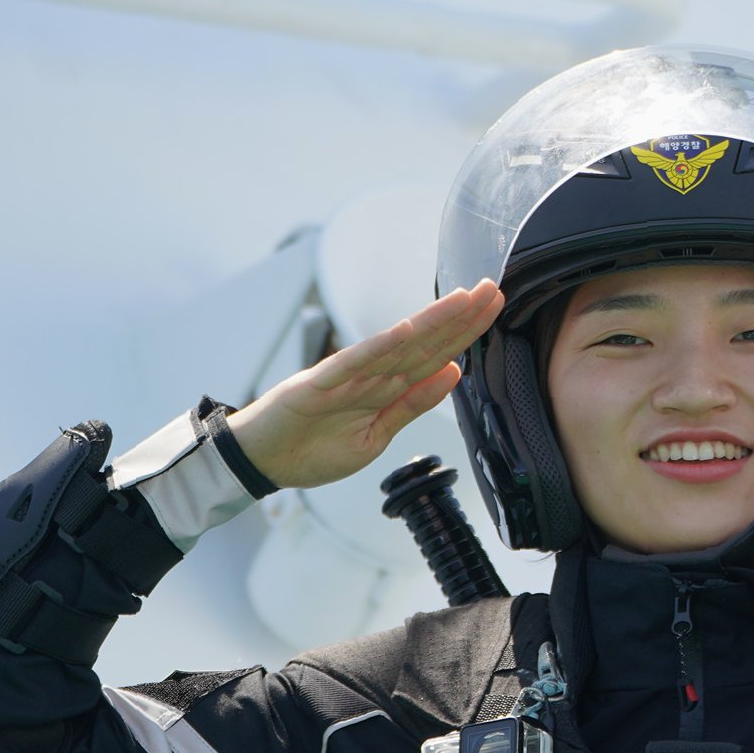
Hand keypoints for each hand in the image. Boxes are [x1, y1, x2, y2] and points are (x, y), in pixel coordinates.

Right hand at [227, 282, 505, 489]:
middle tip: (491, 288)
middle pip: (424, 342)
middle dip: (459, 317)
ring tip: (462, 299)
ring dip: (430, 322)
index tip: (492, 306)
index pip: (435, 354)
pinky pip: (352, 364)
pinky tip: (405, 330)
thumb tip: (454, 372)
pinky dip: (378, 347)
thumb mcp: (376, 435)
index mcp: (386, 387)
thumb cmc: (313, 449)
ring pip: (396, 346)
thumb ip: (412, 404)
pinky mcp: (316, 386)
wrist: (261, 464)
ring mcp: (345, 378)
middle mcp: (370, 375)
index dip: (465, 332)